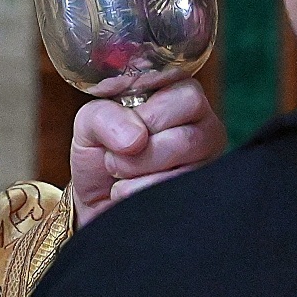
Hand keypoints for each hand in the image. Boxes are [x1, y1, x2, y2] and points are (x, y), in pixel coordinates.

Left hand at [70, 77, 223, 225]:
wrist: (95, 200)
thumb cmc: (100, 153)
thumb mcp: (90, 122)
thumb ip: (105, 115)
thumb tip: (136, 139)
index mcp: (182, 98)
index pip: (188, 97)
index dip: (150, 116)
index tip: (126, 126)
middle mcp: (204, 129)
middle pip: (186, 140)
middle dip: (139, 154)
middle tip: (115, 157)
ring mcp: (206, 166)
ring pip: (182, 174)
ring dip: (137, 177)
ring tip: (122, 175)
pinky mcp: (198, 195)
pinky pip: (173, 197)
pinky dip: (139, 196)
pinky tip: (131, 192)